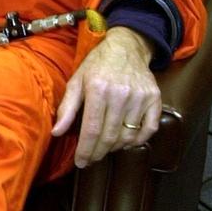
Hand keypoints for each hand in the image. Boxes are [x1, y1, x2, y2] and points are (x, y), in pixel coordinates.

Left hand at [51, 26, 160, 168]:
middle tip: (91, 159)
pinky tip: (126, 140)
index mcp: (98, 89)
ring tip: (106, 147)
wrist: (126, 47)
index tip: (81, 162)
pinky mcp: (154, 98)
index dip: (86, 150)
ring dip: (116, 147)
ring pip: (128, 136)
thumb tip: (57, 132)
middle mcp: (120, 94)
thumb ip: (67, 108)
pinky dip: (138, 140)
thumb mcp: (76, 81)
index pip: (92, 129)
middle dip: (98, 153)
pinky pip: (149, 129)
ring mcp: (140, 97)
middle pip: (109, 136)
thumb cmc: (97, 65)